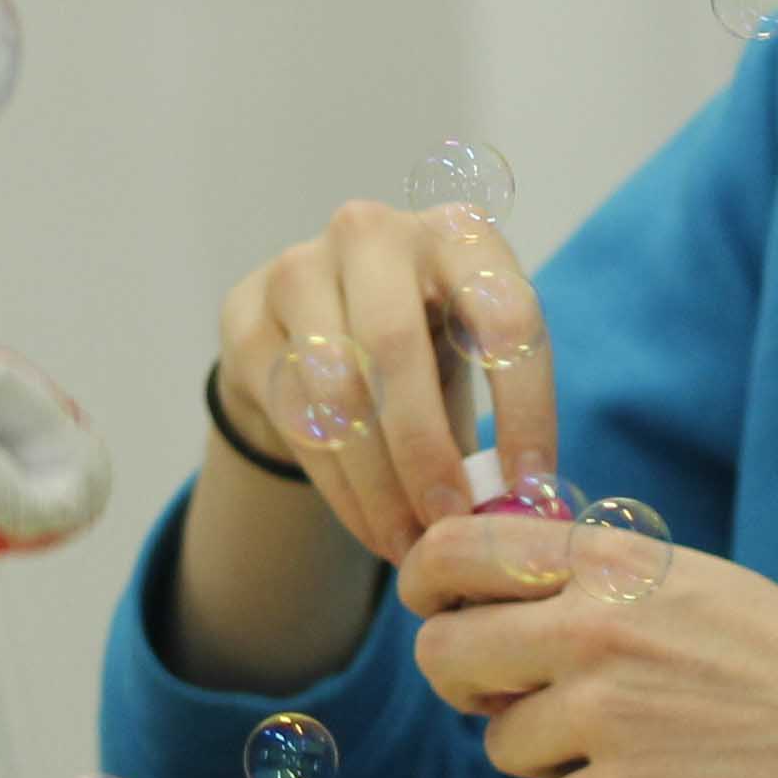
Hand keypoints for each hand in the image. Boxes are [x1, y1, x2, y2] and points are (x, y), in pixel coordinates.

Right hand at [218, 200, 559, 561]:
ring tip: (408, 544)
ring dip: (377, 483)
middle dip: (425, 449)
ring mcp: (298, 269)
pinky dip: (338, 486)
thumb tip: (525, 509)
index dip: (523, 406)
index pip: (502, 313)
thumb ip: (499, 417)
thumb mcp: (468, 356)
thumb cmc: (422, 345)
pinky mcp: (246, 319)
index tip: (531, 487)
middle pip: (396, 345)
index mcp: (456, 233)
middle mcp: (373, 233)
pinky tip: (369, 525)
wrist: (315, 323)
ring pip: (335, 389)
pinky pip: (293, 415)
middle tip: (448, 525)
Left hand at [399, 509, 777, 777]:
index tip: (438, 612)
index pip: (456, 549)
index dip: (425, 585)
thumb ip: (592, 580)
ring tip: (630, 751)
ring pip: (500, 747)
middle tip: (510, 701)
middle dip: (465, 689)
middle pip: (442, 658)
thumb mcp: (689, 581)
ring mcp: (609, 714)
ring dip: (546, 761)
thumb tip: (488, 604)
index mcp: (610, 561)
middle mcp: (595, 626)